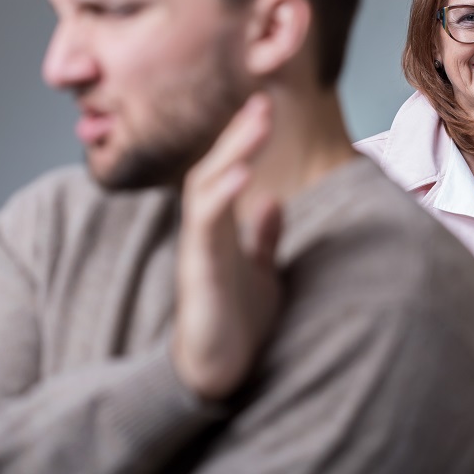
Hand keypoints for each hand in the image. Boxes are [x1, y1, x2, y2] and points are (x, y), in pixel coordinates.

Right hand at [172, 94, 281, 400]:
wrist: (218, 371)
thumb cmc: (237, 321)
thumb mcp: (259, 271)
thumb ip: (263, 237)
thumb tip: (274, 201)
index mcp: (221, 229)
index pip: (228, 171)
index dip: (244, 139)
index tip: (265, 106)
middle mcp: (205, 233)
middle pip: (215, 170)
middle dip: (238, 135)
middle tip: (263, 102)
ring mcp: (200, 250)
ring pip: (205, 190)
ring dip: (231, 155)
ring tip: (255, 126)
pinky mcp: (199, 273)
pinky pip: (206, 228)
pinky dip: (223, 198)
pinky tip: (243, 176)